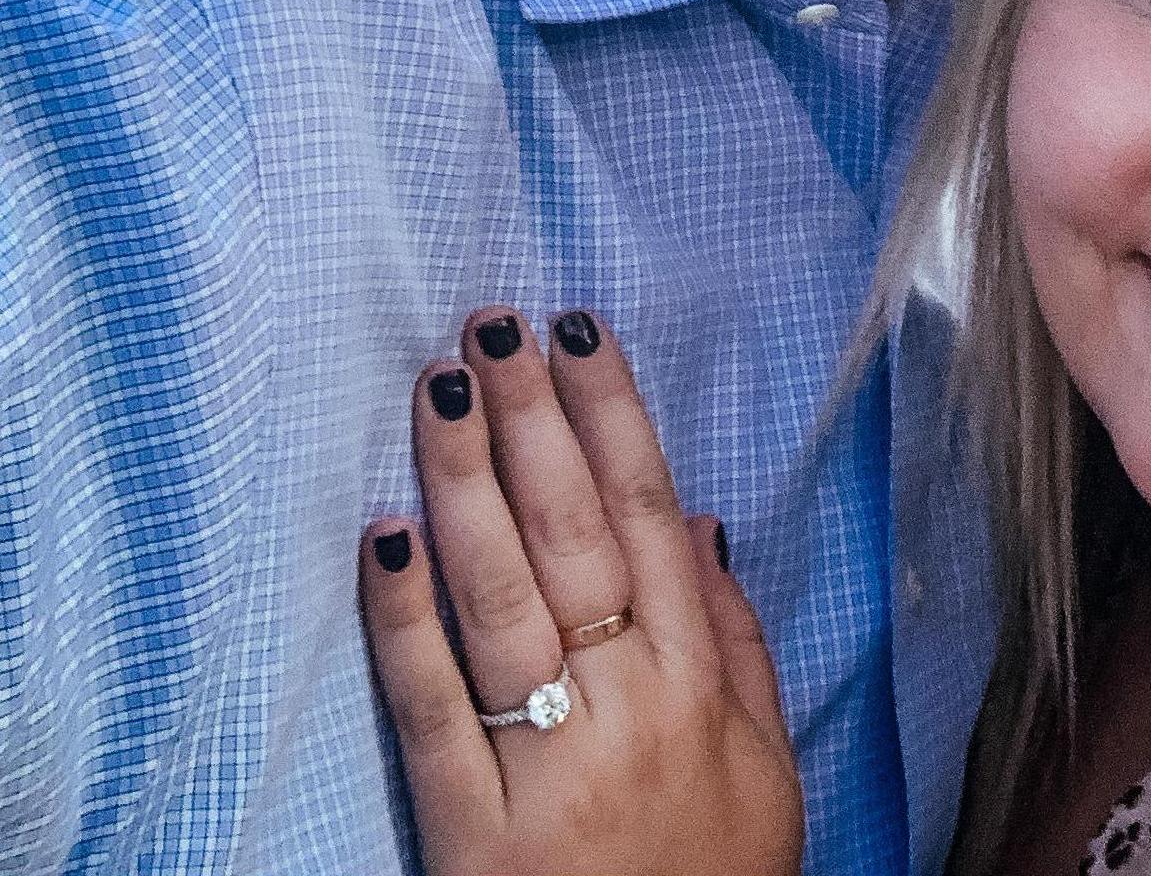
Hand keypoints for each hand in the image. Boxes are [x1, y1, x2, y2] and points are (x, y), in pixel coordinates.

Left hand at [360, 308, 802, 875]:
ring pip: (503, 596)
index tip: (578, 333)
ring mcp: (547, 764)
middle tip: (492, 325)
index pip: (651, 513)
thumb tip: (703, 525)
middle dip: (532, 417)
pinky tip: (386, 536)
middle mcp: (628, 703)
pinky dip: (406, 620)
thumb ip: (739, 639)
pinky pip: (431, 709)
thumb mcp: (765, 762)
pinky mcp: (471, 836)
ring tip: (439, 387)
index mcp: (696, 677)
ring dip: (467, 480)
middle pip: (574, 533)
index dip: (613, 415)